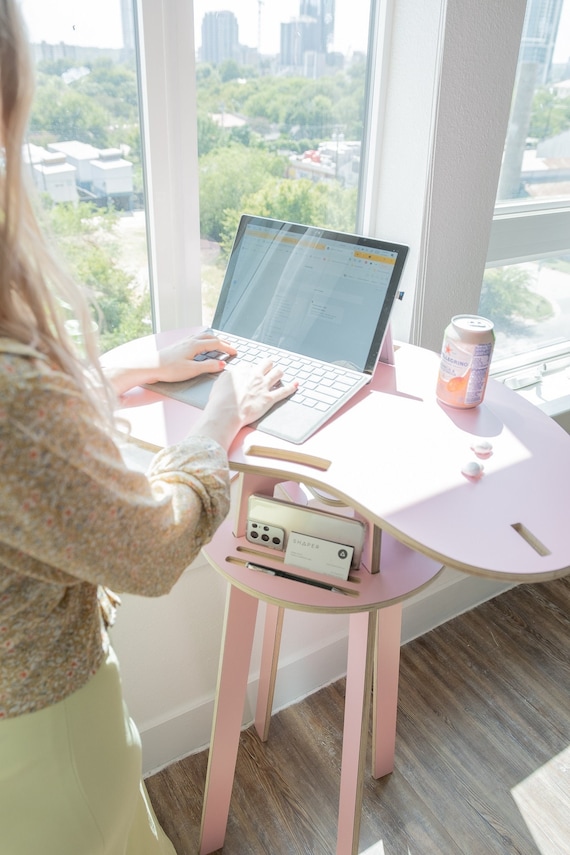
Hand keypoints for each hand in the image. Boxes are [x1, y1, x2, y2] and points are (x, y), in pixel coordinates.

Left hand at [102, 332, 236, 395]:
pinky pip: (196, 339)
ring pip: (203, 337)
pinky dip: (204, 340)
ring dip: (213, 339)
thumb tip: (222, 364)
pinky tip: (201, 345)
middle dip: (222, 342)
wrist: (150, 366)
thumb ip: (208, 366)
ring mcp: (183, 342)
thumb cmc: (169, 369)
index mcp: (195, 345)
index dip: (227, 348)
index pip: (216, 343)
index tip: (235, 352)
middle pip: (211, 337)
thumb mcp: (191, 370)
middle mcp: (190, 341)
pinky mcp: (178, 346)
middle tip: (230, 347)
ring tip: (219, 344)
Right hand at [190, 359, 297, 449]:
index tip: (249, 375)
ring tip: (279, 374)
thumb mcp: (219, 384)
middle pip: (266, 363)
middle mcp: (254, 375)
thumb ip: (227, 378)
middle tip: (267, 369)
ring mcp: (263, 386)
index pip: (249, 365)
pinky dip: (292, 387)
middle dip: (268, 365)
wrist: (226, 413)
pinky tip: (296, 384)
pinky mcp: (269, 398)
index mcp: (241, 371)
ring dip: (279, 373)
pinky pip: (284, 391)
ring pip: (277, 373)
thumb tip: (231, 377)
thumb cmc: (219, 402)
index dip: (250, 370)